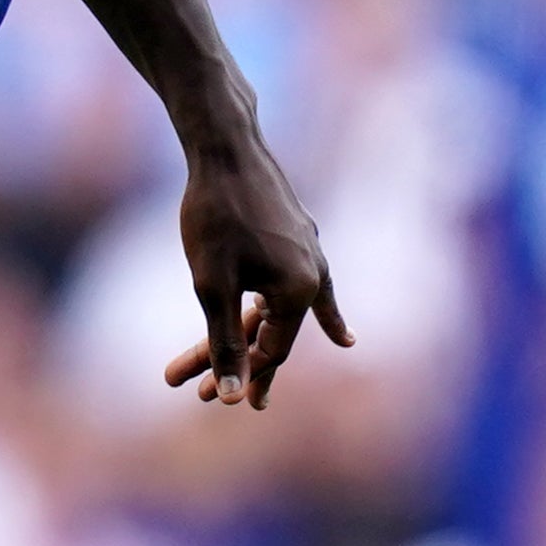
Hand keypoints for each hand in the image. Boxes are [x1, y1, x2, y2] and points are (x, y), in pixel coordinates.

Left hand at [163, 137, 351, 409]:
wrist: (226, 147)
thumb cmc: (215, 216)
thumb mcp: (212, 285)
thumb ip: (224, 341)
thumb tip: (230, 396)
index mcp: (300, 291)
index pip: (270, 349)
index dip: (240, 376)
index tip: (205, 398)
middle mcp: (314, 274)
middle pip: (273, 332)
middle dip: (236, 362)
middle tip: (203, 398)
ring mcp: (310, 254)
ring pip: (278, 308)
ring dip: (249, 336)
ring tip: (254, 381)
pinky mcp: (299, 237)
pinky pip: (307, 285)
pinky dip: (318, 312)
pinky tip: (342, 336)